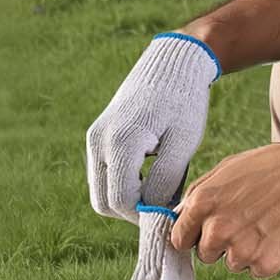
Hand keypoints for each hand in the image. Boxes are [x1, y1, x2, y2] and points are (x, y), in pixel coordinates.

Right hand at [86, 33, 220, 219]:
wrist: (174, 64)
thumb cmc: (184, 101)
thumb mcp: (183, 142)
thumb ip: (166, 180)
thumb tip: (153, 213)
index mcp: (120, 142)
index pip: (121, 200)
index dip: (145, 216)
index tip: (170, 215)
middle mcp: (98, 141)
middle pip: (103, 203)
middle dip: (132, 212)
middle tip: (165, 207)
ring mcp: (94, 139)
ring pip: (101, 191)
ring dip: (128, 200)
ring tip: (162, 189)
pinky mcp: (98, 137)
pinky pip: (104, 175)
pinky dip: (123, 184)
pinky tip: (152, 176)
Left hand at [170, 140, 279, 277]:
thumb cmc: (275, 166)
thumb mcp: (229, 168)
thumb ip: (200, 193)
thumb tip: (181, 215)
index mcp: (202, 203)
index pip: (178, 239)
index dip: (194, 236)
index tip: (206, 233)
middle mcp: (217, 230)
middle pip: (205, 255)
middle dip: (222, 243)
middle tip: (247, 221)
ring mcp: (241, 250)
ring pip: (233, 263)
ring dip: (247, 250)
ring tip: (268, 224)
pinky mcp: (265, 264)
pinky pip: (257, 270)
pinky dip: (268, 257)